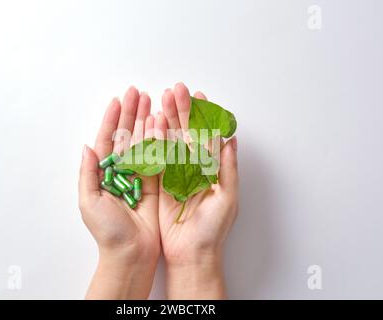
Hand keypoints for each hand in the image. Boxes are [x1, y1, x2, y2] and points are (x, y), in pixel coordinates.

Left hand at [79, 87, 160, 298]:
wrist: (131, 252)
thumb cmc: (108, 230)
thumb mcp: (89, 201)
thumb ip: (88, 173)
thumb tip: (87, 146)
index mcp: (103, 173)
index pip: (106, 139)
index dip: (111, 119)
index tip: (117, 100)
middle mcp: (121, 170)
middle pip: (125, 135)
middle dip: (130, 113)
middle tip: (137, 92)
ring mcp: (138, 174)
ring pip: (142, 141)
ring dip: (145, 120)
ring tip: (150, 100)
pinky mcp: (155, 182)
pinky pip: (157, 156)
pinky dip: (159, 139)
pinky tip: (161, 122)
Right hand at [158, 83, 238, 298]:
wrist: (191, 252)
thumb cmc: (213, 228)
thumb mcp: (227, 197)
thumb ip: (227, 167)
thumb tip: (232, 139)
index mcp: (212, 167)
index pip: (206, 134)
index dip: (202, 114)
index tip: (198, 95)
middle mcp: (194, 167)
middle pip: (186, 132)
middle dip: (181, 110)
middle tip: (174, 89)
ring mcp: (176, 173)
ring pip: (170, 140)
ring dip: (166, 119)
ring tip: (160, 98)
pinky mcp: (161, 182)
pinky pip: (157, 157)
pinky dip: (153, 139)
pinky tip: (150, 123)